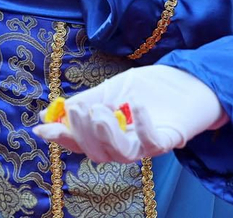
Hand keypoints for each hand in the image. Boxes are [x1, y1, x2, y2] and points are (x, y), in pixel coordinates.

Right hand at [33, 65, 227, 162]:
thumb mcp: (111, 89)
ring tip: (102, 111)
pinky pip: (152, 143)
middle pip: (98, 153)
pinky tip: (136, 105)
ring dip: (107, 134)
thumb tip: (48, 114)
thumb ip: (84, 102)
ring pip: (121, 155)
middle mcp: (126, 145)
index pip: (81, 143)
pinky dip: (142, 126)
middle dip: (84, 133)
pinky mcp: (169, 140)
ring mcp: (147, 145)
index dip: (63, 138)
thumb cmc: (148, 86)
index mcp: (109, 135)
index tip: (44, 127)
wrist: (188, 78)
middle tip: (81, 109)